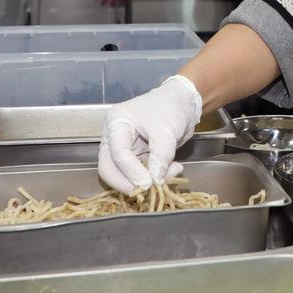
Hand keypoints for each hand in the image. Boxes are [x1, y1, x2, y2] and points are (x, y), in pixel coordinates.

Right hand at [97, 75, 201, 192]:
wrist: (183, 103)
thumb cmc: (170, 108)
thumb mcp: (166, 131)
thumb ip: (160, 157)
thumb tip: (155, 180)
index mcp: (116, 124)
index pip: (117, 154)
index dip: (131, 172)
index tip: (147, 183)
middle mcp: (115, 137)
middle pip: (109, 167)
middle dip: (127, 181)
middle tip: (147, 190)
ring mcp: (125, 147)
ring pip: (125, 173)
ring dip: (147, 178)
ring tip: (171, 172)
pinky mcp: (137, 156)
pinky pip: (140, 172)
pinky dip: (155, 175)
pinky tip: (173, 169)